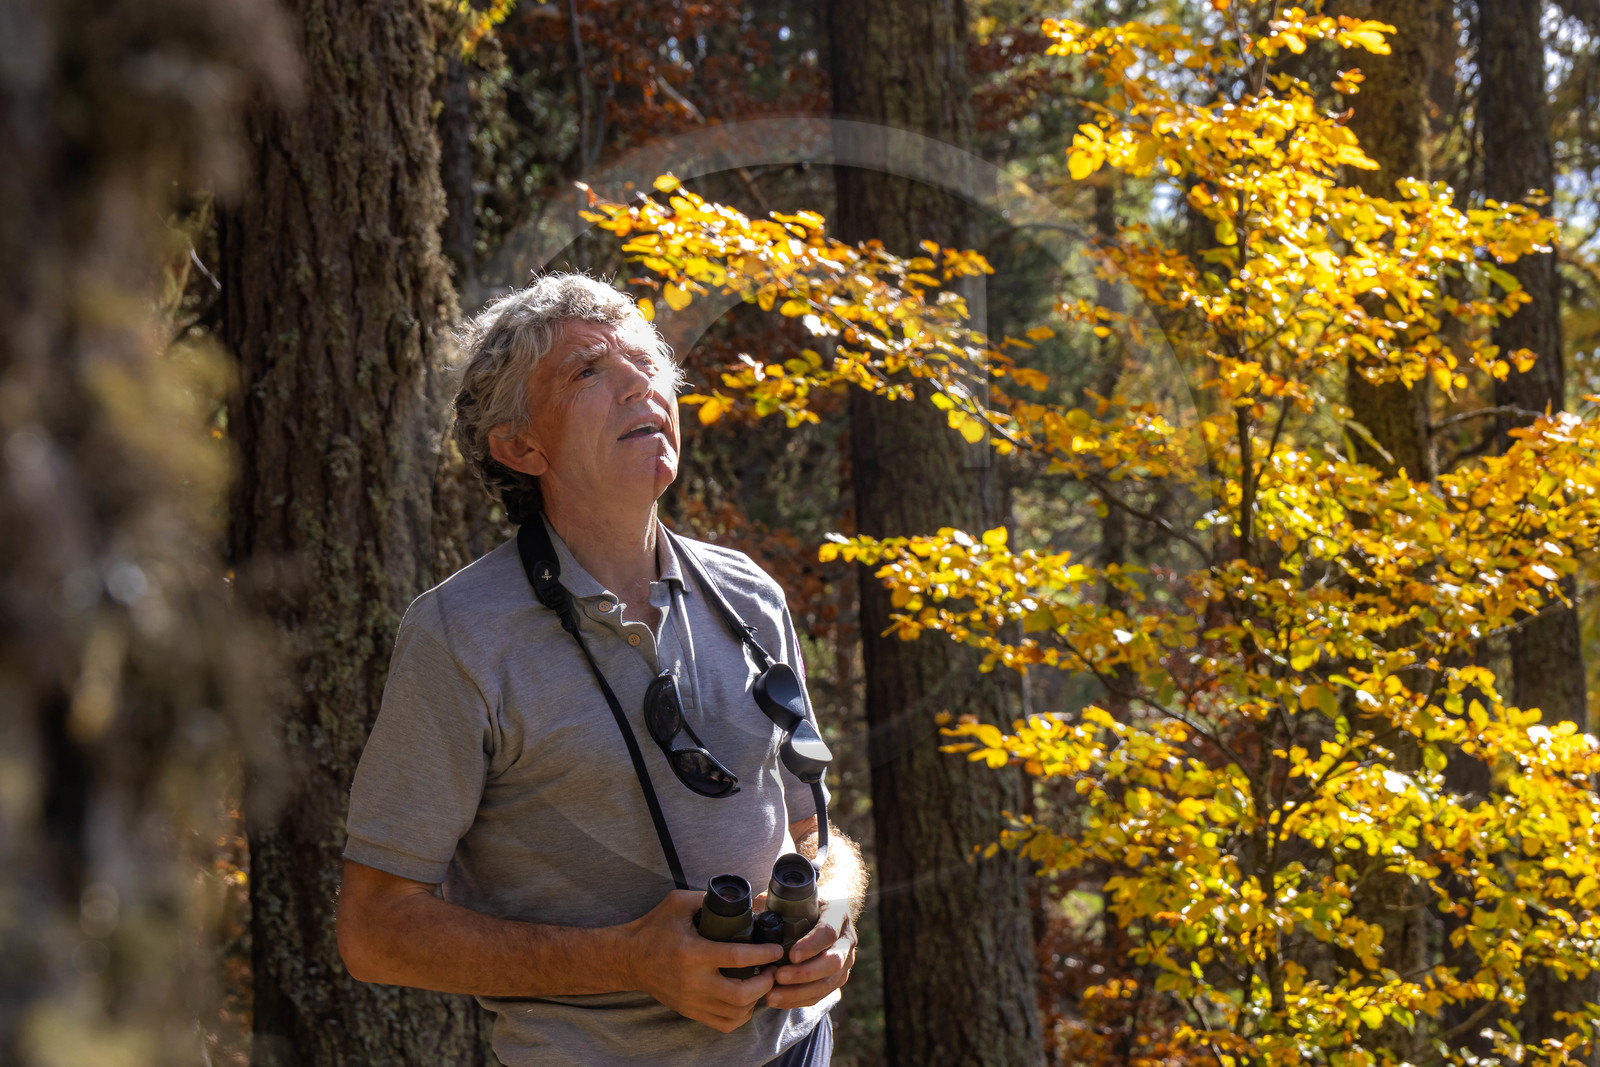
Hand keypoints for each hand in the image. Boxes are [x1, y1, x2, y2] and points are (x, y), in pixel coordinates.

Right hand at [623, 889, 785, 1032]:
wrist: (628, 959)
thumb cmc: (654, 929)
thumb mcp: (678, 903)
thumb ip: (706, 899)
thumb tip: (737, 899)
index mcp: (693, 953)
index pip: (737, 957)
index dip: (763, 954)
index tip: (776, 950)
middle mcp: (693, 981)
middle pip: (740, 994)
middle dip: (764, 983)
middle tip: (771, 970)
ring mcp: (691, 1000)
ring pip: (734, 1013)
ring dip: (755, 1000)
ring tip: (761, 983)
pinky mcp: (690, 1011)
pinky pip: (723, 1024)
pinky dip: (740, 1015)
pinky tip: (745, 1000)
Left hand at [766, 896, 855, 1009]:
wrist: (830, 913)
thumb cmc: (809, 903)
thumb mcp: (797, 896)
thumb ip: (776, 901)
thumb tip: (755, 911)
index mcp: (837, 914)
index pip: (828, 932)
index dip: (811, 945)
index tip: (791, 954)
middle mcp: (846, 940)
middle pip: (833, 962)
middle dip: (804, 973)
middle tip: (778, 976)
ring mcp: (845, 961)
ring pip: (828, 983)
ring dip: (799, 992)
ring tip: (772, 995)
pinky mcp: (838, 978)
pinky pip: (821, 995)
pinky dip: (799, 1000)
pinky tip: (779, 1000)